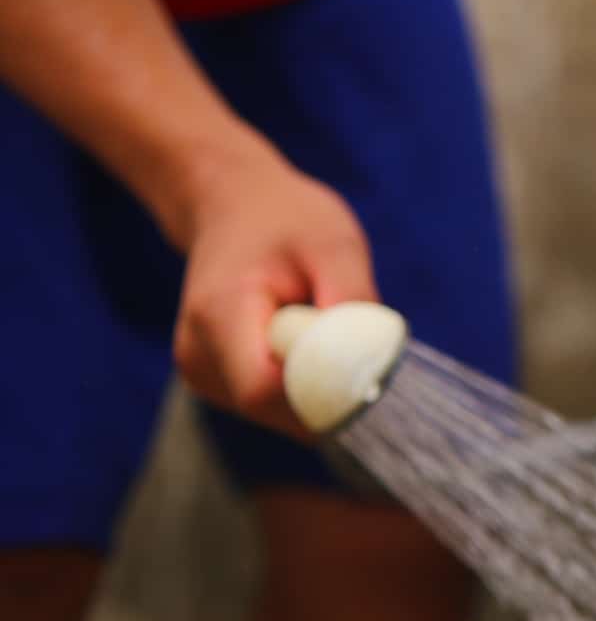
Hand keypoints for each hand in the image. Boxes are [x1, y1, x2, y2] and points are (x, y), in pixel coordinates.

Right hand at [168, 144, 377, 435]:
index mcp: (217, 315)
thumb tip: (373, 365)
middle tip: (359, 344)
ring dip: (320, 388)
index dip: (323, 395)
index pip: (265, 391)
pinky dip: (306, 386)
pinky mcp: (217, 383)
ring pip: (282, 415)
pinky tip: (305, 343)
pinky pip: (277, 407)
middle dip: (331, 392)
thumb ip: (351, 304)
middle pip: (277, 411)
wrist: (233, 206)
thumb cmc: (287, 220)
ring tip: (323, 330)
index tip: (369, 370)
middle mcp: (198, 356)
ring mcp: (202, 374)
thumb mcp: (334, 244)